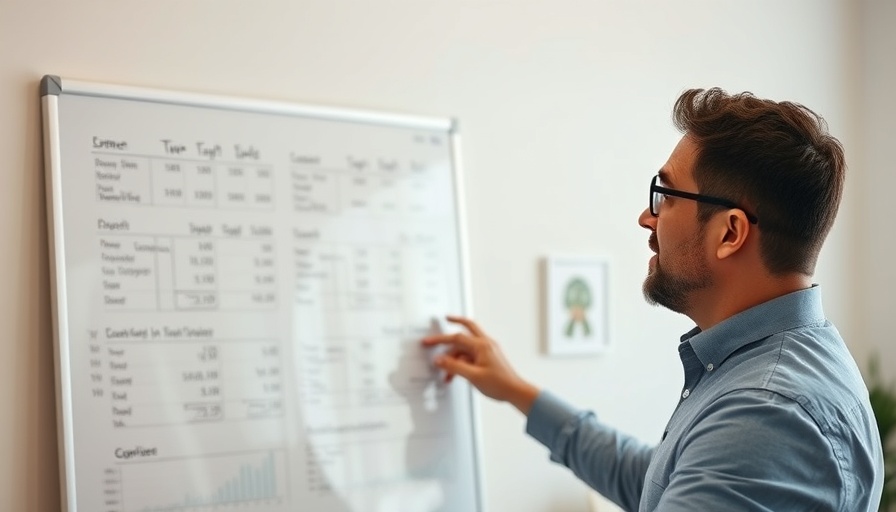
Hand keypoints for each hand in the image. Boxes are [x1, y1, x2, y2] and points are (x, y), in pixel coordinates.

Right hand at [421, 315, 538, 413]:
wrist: (515, 392)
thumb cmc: (500, 384)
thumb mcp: (473, 376)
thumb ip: (454, 366)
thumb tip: (439, 360)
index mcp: (482, 345)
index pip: (457, 338)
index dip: (440, 340)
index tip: (428, 342)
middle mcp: (486, 344)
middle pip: (467, 328)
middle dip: (455, 323)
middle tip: (445, 320)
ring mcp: (488, 350)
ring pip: (467, 347)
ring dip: (455, 358)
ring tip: (447, 374)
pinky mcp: (489, 358)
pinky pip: (471, 355)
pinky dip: (462, 362)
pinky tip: (456, 374)